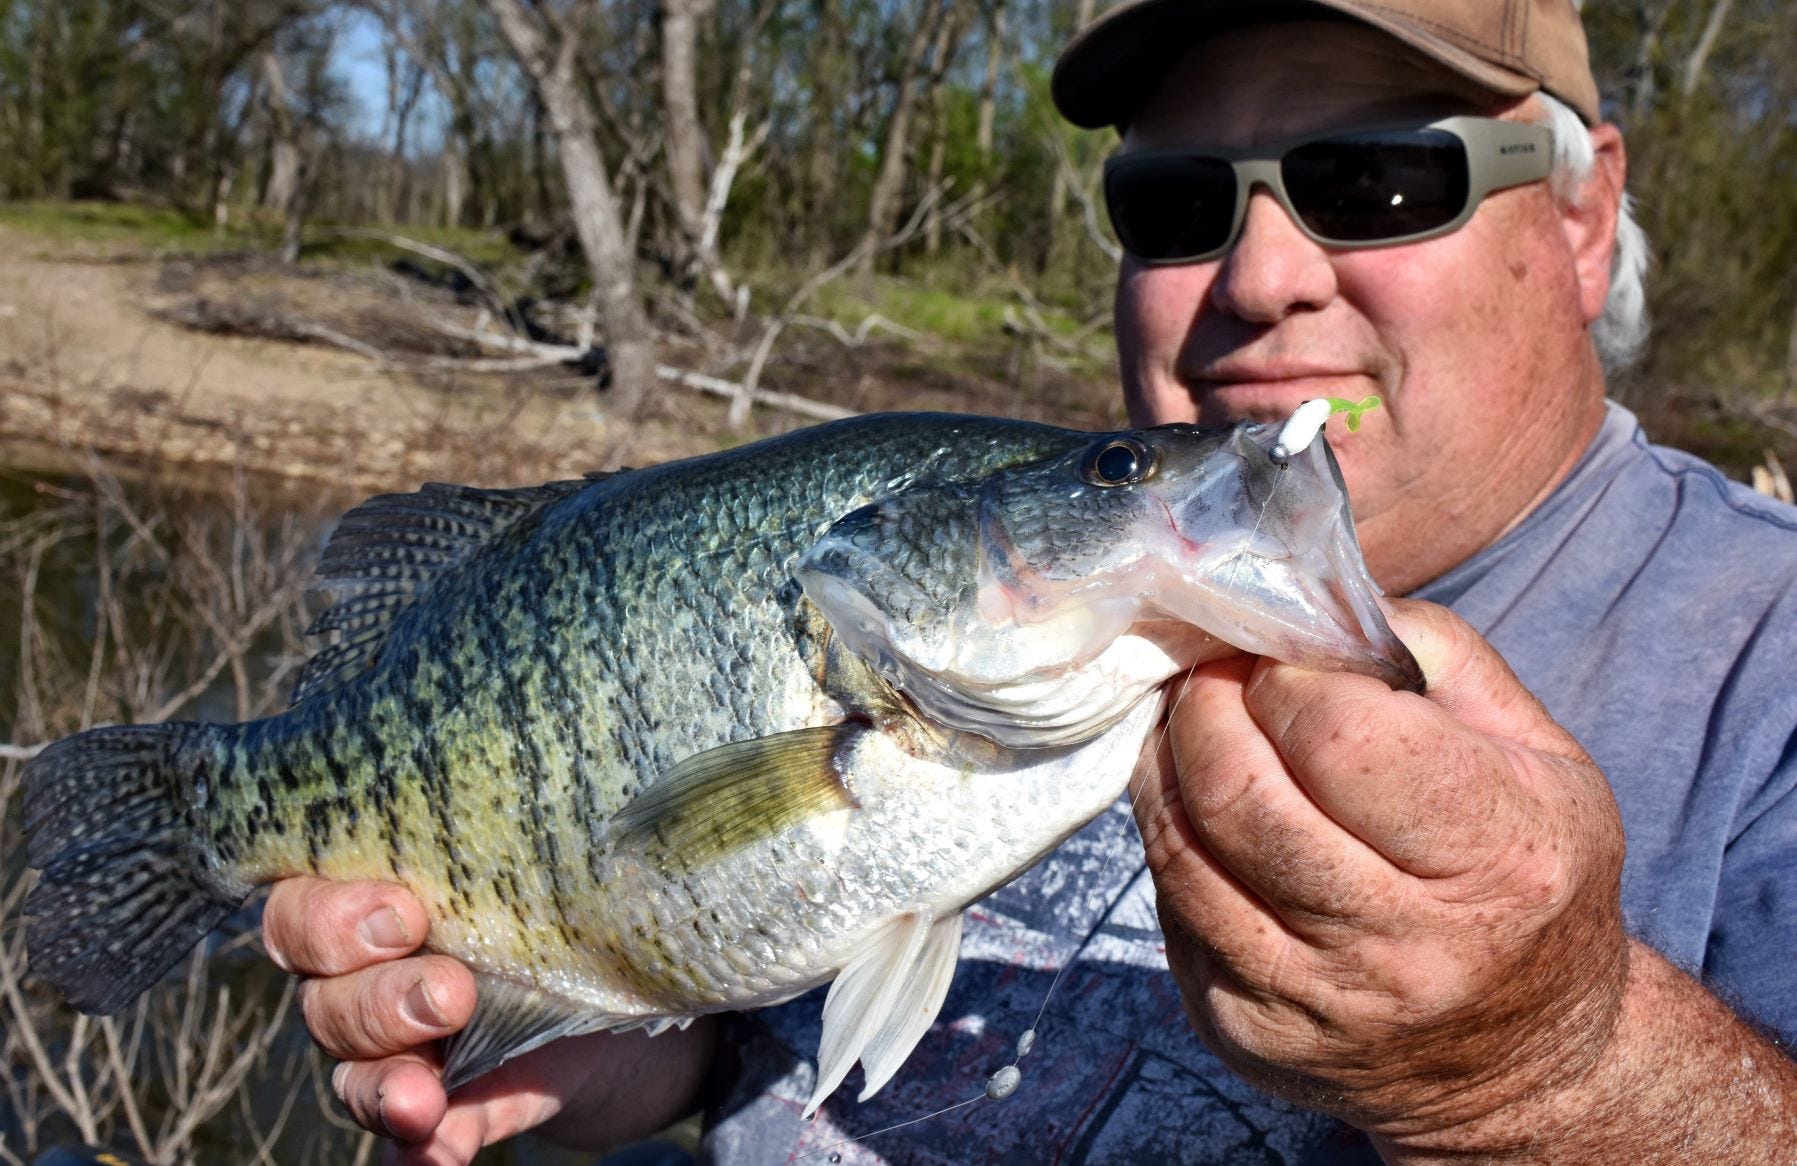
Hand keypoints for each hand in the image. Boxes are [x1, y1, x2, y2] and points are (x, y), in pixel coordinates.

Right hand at [262, 878, 713, 1165]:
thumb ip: (525, 858)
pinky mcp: (448, 1113)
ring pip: (354, 1072)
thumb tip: (579, 832)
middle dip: (379, 1000)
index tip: (406, 911)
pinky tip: (438, 1152)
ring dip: (388, 1084)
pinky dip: (423, 1151)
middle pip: (324, 997)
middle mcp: (363, 979)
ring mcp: (398, 1054)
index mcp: (370, 899)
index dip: (331, 915)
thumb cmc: (556, 892)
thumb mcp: (539, 867)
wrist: (621, 984)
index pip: (300, 907)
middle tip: (451, 995)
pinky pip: (412, 1144)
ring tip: (426, 1098)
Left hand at [1134, 599, 1629, 1152]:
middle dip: (1206, 704)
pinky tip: (1196, 805)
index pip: (1336, 736)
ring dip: (1166, 761)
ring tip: (1193, 721)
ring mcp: (1314, 1000)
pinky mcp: (1243, 1031)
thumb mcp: (1541, 755)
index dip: (1284, 674)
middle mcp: (1405, 945)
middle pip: (1237, 791)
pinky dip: (1170, 835)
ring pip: (1180, 848)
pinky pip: (1170, 904)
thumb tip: (1308, 595)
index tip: (1279, 652)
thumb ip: (1433, 654)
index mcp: (1500, 857)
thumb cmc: (1528, 876)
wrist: (1518, 1063)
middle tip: (1215, 671)